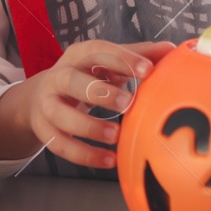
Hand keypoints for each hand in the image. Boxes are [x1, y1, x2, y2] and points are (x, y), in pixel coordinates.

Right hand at [25, 40, 172, 169]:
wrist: (40, 97)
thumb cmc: (85, 77)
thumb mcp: (106, 62)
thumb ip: (137, 56)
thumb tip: (170, 50)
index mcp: (77, 56)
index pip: (97, 51)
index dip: (122, 59)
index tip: (147, 70)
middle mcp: (58, 77)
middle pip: (71, 80)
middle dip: (99, 92)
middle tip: (128, 104)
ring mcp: (47, 105)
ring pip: (60, 114)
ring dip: (89, 126)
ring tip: (115, 136)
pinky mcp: (44, 130)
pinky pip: (61, 145)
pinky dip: (85, 155)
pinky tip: (109, 160)